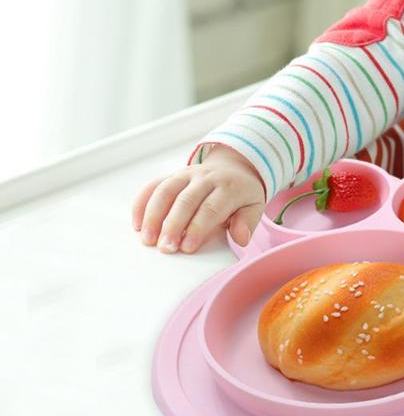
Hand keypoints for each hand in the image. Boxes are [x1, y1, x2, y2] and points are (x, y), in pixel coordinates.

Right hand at [131, 145, 265, 253]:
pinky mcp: (172, 175)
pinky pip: (154, 185)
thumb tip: (241, 238)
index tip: (187, 247)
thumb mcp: (254, 205)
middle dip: (173, 224)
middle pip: (186, 200)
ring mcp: (186, 174)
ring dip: (154, 215)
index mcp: (228, 187)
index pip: (211, 207)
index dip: (198, 227)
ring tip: (147, 239)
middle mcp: (205, 178)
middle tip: (165, 248)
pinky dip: (142, 203)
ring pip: (166, 190)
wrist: (234, 167)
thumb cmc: (241, 194)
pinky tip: (137, 224)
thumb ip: (248, 222)